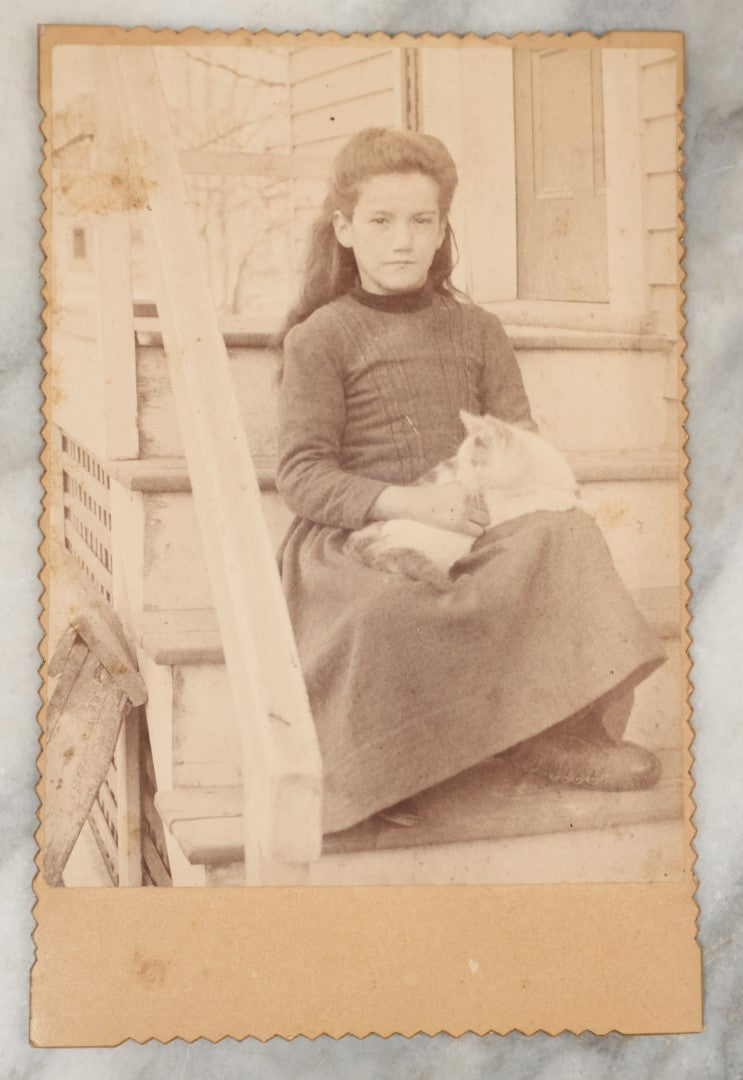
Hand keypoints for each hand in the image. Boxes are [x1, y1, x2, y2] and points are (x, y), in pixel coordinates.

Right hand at [370, 483, 489, 537]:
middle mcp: (467, 497)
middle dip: (481, 516)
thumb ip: (464, 493)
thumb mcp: (449, 488)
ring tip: (469, 526)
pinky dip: (475, 533)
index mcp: (465, 487)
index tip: (473, 510)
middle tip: (471, 520)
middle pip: (486, 510)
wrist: (414, 503)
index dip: (479, 505)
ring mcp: (464, 510)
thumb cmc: (429, 496)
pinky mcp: (458, 523)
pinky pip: (477, 531)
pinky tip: (468, 532)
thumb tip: (481, 502)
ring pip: (485, 521)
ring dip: (479, 525)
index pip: (484, 498)